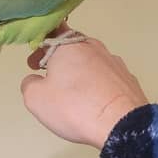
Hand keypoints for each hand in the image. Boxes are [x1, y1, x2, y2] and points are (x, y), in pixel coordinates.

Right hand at [21, 23, 147, 148]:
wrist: (122, 124)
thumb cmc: (74, 106)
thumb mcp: (35, 99)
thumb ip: (29, 84)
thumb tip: (35, 80)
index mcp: (69, 45)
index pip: (51, 32)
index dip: (39, 46)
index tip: (34, 64)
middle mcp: (93, 47)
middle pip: (72, 47)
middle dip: (58, 60)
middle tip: (50, 78)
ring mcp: (114, 62)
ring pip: (91, 62)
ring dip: (79, 72)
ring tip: (73, 94)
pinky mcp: (128, 79)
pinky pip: (106, 77)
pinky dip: (97, 84)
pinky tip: (94, 102)